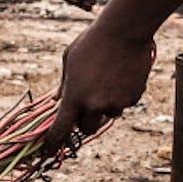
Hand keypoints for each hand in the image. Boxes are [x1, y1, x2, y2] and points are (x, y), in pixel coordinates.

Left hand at [38, 22, 154, 158]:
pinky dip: (121, 95)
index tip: (49, 151)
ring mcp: (116, 103)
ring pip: (108, 115)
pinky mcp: (133, 98)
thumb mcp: (69, 61)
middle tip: (86, 105)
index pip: (61, 129)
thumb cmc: (91, 42)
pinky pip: (124, 103)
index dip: (54, 143)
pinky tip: (120, 74)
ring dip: (105, 105)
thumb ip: (65, 86)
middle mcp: (94, 105)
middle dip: (85, 121)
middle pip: (87, 129)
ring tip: (106, 77)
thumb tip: (59, 102)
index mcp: (74, 97)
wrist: (124, 30)